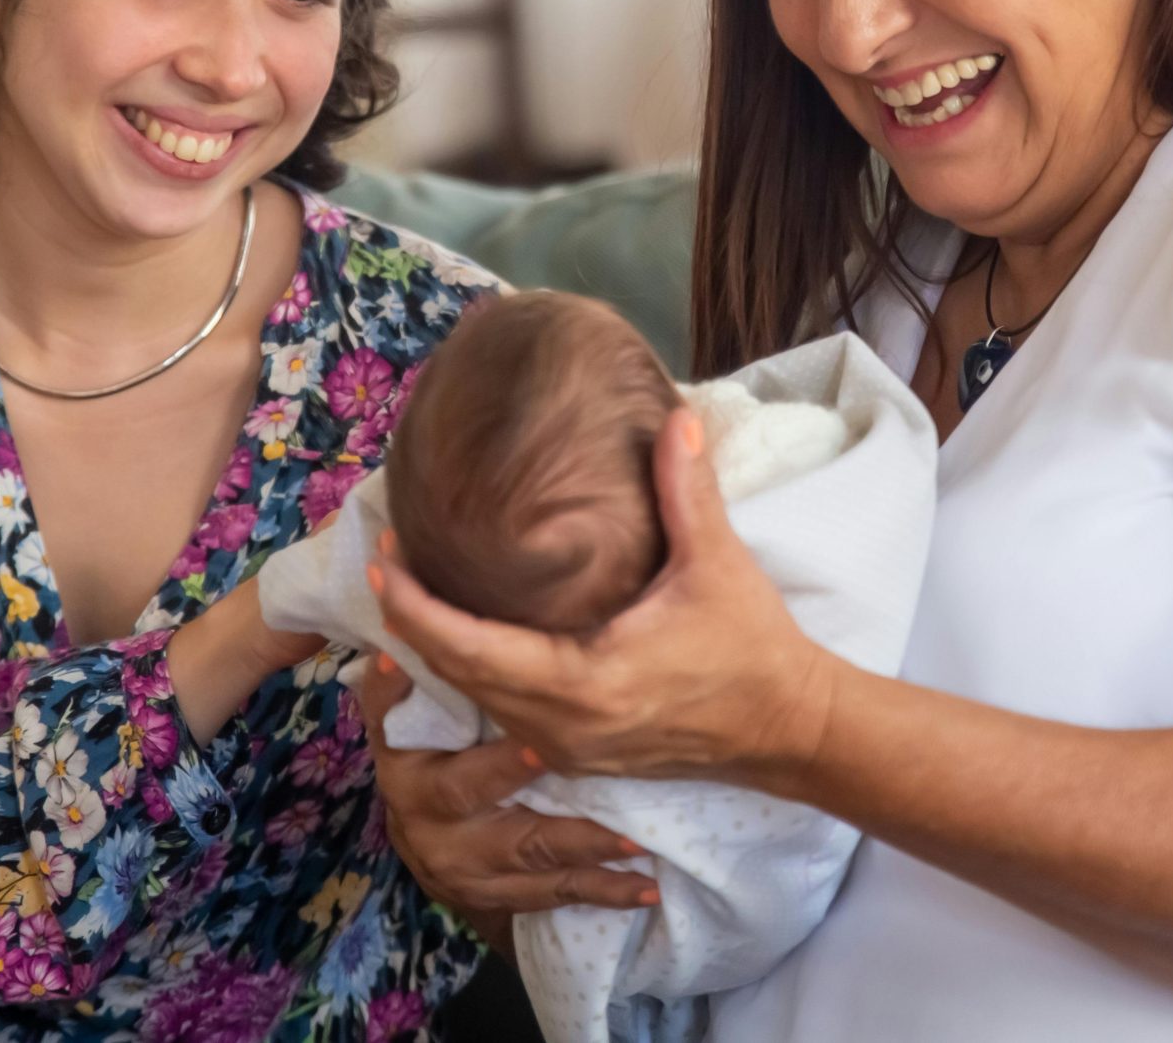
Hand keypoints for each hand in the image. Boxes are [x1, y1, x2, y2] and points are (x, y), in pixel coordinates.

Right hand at [354, 654, 656, 923]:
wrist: (418, 831)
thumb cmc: (421, 750)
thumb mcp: (397, 718)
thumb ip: (397, 685)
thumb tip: (399, 640)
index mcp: (411, 780)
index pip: (452, 772)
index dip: (498, 766)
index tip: (543, 746)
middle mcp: (435, 832)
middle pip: (502, 830)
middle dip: (560, 825)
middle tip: (616, 816)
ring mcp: (467, 873)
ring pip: (535, 864)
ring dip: (589, 855)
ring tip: (640, 846)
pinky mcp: (498, 897)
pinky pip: (554, 896)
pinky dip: (603, 893)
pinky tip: (647, 889)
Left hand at [371, 408, 841, 787]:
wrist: (787, 727)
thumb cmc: (752, 645)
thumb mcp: (719, 562)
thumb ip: (688, 489)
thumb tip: (674, 416)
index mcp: (585, 682)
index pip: (470, 647)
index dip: (416, 605)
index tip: (385, 556)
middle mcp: (562, 727)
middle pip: (456, 675)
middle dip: (412, 620)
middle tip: (385, 559)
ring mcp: (565, 749)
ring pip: (474, 700)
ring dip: (437, 649)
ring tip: (409, 590)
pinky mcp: (575, 755)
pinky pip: (499, 714)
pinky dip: (471, 673)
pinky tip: (460, 635)